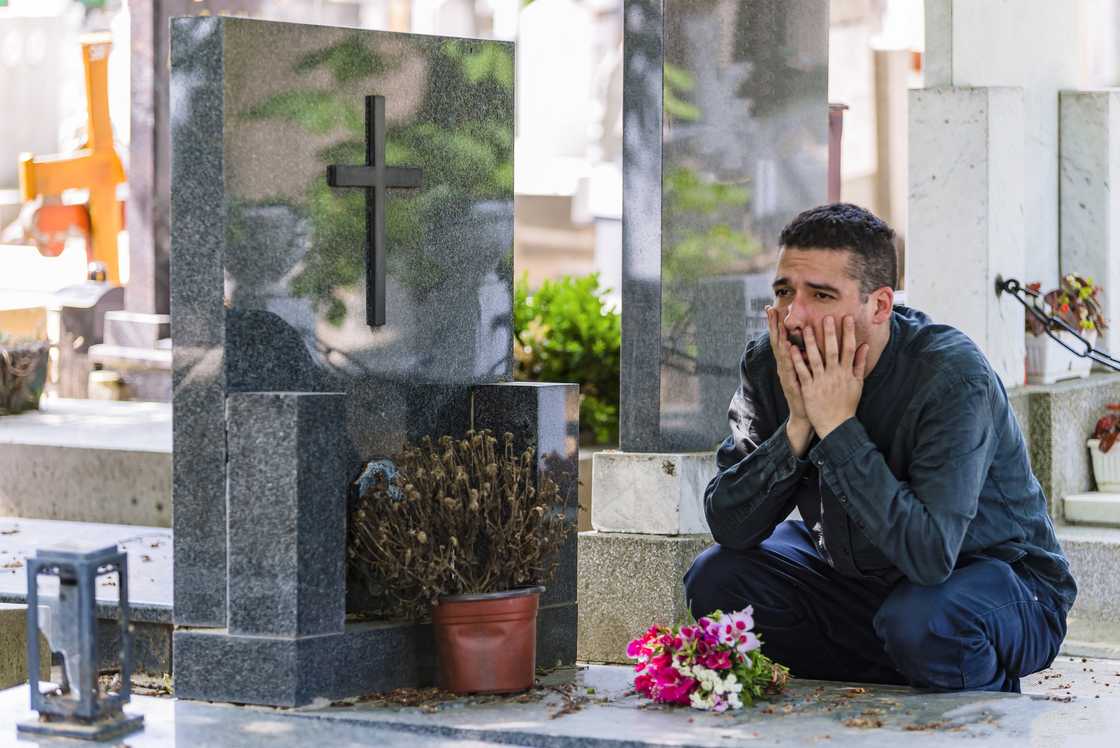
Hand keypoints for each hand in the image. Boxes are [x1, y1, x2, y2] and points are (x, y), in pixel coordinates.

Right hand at [766, 306, 809, 423]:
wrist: (804, 414)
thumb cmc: (808, 392)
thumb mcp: (806, 371)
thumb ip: (805, 356)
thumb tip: (806, 341)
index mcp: (788, 361)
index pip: (781, 338)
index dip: (776, 324)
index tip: (773, 308)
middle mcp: (783, 365)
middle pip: (777, 341)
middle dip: (773, 325)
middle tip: (769, 309)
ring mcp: (785, 374)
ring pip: (780, 352)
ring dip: (779, 336)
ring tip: (777, 323)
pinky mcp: (790, 382)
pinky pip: (789, 366)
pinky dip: (787, 356)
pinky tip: (787, 346)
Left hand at [788, 316, 868, 438]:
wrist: (836, 425)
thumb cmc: (847, 404)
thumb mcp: (857, 384)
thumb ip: (859, 363)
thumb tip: (865, 346)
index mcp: (847, 372)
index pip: (849, 348)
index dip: (848, 333)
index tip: (847, 318)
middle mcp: (835, 375)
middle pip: (833, 350)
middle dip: (830, 333)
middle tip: (826, 317)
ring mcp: (822, 382)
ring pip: (816, 358)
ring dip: (811, 343)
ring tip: (806, 328)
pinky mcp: (809, 389)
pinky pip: (803, 372)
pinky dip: (798, 360)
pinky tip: (792, 348)